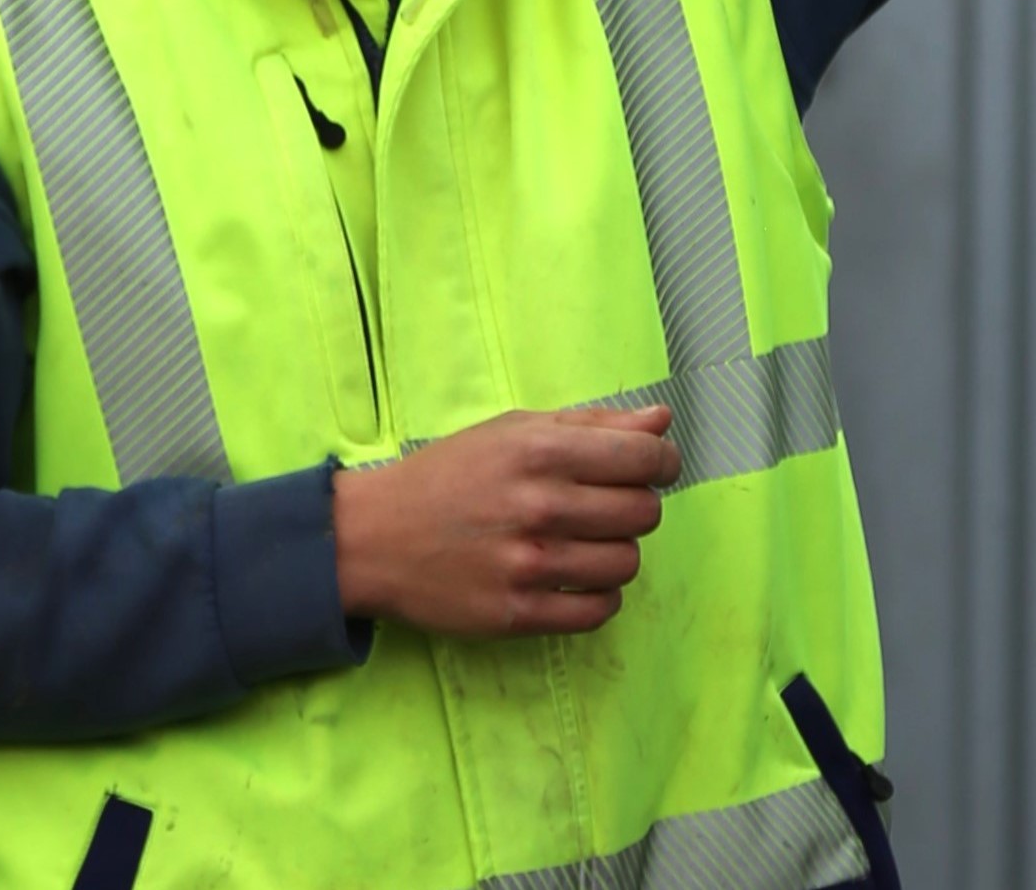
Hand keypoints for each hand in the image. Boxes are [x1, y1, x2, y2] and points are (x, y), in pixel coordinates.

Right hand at [333, 405, 680, 635]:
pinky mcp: (517, 614)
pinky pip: (599, 611)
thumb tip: (662, 420)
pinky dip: (599, 596)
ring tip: (582, 543)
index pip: (645, 458)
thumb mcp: (515, 430)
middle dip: (634, 507)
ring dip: (615, 553)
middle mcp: (540, 507)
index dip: (661, 462)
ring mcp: (529, 565)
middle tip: (602, 507)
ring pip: (627, 564)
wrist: (373, 536)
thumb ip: (593, 424)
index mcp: (541, 451)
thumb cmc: (450, 475)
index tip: (649, 469)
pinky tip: (574, 578)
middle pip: (644, 513)